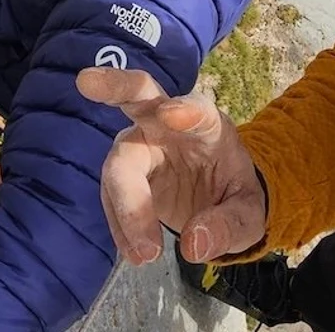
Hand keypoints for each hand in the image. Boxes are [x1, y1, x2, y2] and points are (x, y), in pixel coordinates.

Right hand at [77, 67, 267, 265]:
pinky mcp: (125, 172)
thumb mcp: (248, 215)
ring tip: (146, 254)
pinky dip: (121, 225)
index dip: (185, 110)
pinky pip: (113, 195)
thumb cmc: (234, 194)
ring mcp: (141, 145)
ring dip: (127, 206)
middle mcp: (168, 124)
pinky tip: (135, 252)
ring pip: (119, 162)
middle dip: (113, 86)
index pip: (197, 110)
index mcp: (207, 124)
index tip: (173, 113)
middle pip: (138, 96)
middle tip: (86, 81)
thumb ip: (229, 226)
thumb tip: (193, 245)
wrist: (217, 202)